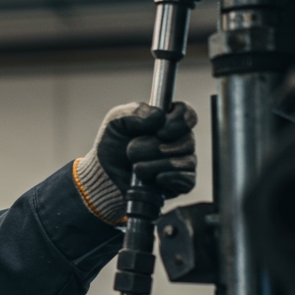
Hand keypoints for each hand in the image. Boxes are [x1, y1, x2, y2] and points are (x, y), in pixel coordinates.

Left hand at [75, 101, 197, 224]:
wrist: (105, 176)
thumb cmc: (113, 145)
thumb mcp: (116, 122)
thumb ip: (135, 112)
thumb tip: (159, 116)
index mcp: (168, 121)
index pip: (188, 114)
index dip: (179, 121)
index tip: (160, 131)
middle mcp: (180, 140)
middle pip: (187, 140)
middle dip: (156, 148)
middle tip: (132, 152)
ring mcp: (183, 162)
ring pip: (186, 161)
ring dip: (156, 165)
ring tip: (135, 168)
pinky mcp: (180, 183)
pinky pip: (189, 180)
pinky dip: (171, 179)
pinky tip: (155, 179)